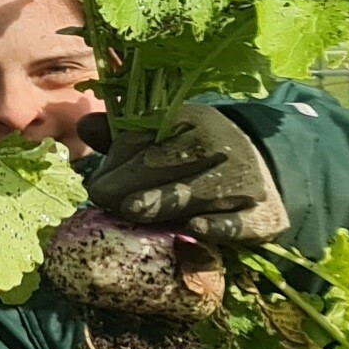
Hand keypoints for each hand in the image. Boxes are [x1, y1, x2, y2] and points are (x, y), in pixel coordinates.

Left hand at [84, 103, 288, 248]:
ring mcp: (245, 180)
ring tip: (134, 209)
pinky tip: (196, 227)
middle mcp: (221, 146)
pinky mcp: (262, 215)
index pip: (151, 136)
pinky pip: (240, 222)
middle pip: (172, 162)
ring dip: (166, 202)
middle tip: (102, 198)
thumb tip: (85, 126)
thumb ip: (125, 137)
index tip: (94, 182)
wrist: (263, 174)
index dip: (120, 159)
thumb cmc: (194, 159)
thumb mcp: (164, 138)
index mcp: (193, 121)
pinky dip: (219, 225)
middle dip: (133, 181)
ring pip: (200, 192)